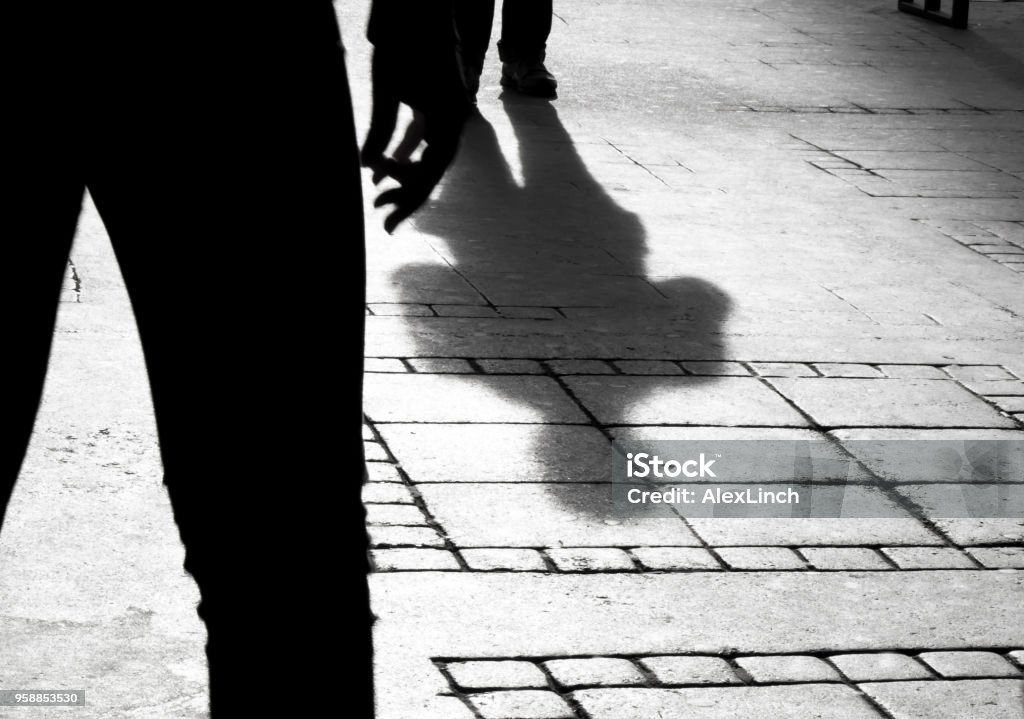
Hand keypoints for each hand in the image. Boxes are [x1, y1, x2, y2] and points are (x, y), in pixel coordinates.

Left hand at [361, 46, 468, 233]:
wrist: (418, 4)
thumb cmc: (401, 40)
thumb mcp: (386, 87)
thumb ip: (380, 129)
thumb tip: (368, 168)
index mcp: (448, 118)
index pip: (432, 171)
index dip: (408, 196)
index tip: (385, 213)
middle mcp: (453, 119)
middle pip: (432, 169)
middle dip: (406, 193)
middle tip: (381, 218)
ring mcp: (447, 112)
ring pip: (428, 157)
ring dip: (404, 176)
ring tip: (378, 197)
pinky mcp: (435, 104)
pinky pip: (422, 138)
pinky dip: (404, 154)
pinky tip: (382, 170)